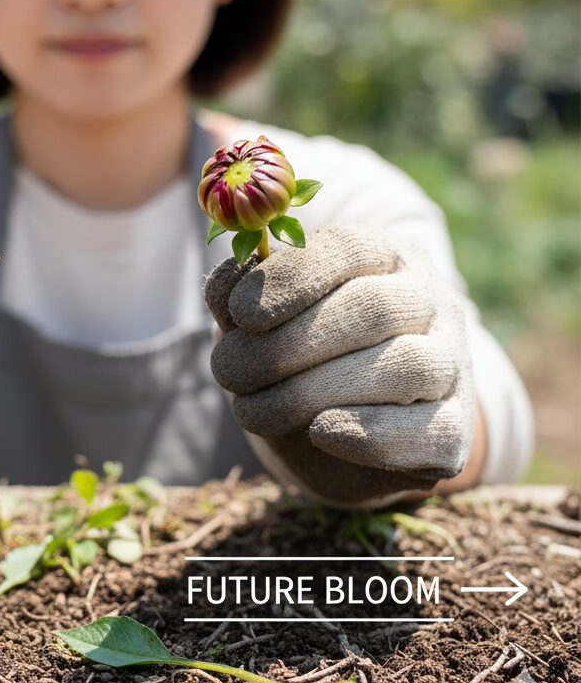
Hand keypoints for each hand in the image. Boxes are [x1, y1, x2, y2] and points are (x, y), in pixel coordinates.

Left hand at [204, 223, 475, 505]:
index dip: (292, 278)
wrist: (334, 430)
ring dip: (313, 392)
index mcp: (384, 255)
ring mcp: (452, 364)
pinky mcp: (455, 431)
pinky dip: (370, 434)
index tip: (240, 314)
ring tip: (252, 410)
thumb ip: (237, 294)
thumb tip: (229, 289)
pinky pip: (428, 431)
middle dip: (287, 345)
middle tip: (226, 372)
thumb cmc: (292, 354)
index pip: (349, 248)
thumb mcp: (258, 318)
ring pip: (404, 368)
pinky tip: (319, 432)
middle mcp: (429, 300)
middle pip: (373, 310)